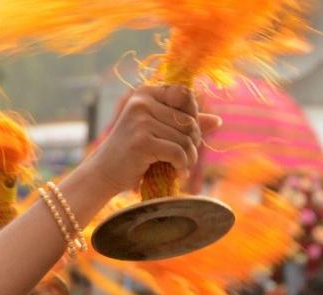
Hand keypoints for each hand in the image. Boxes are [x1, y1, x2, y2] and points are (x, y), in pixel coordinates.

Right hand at [87, 84, 221, 198]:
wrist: (105, 172)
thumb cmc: (134, 152)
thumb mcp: (159, 132)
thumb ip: (185, 124)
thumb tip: (218, 121)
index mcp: (146, 93)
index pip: (185, 95)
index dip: (193, 116)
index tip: (188, 136)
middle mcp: (142, 102)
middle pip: (189, 120)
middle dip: (194, 143)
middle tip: (187, 158)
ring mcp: (140, 120)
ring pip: (185, 138)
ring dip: (189, 158)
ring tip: (183, 167)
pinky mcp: (142, 141)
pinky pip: (177, 152)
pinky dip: (182, 166)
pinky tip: (178, 173)